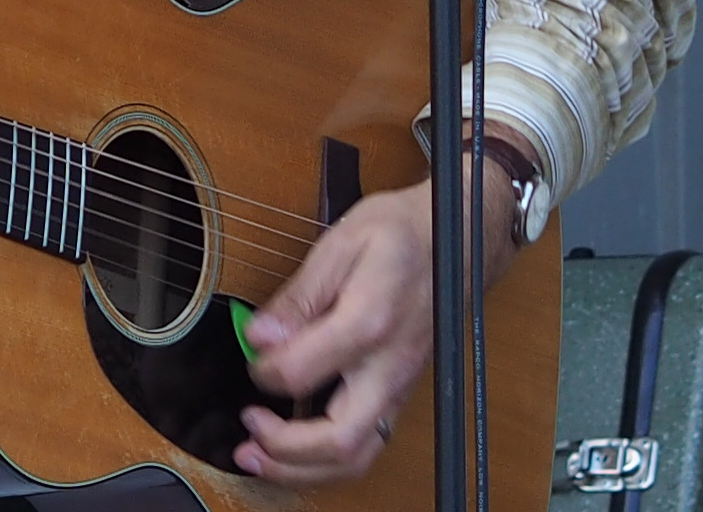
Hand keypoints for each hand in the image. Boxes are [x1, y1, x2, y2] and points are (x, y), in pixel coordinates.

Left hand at [235, 168, 521, 484]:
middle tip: (247, 431)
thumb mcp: (342, 242)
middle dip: (283, 451)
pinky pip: (366, 446)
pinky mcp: (399, 394)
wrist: (455, 239)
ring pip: (356, 457)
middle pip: (339, 440)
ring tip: (259, 456)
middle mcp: (388, 366)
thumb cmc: (399, 234)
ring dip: (302, 469)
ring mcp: (398, 387)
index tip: (253, 350)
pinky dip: (325, 462)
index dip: (264, 370)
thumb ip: (299, 295)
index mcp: (370, 322)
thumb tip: (259, 337)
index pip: (302, 372)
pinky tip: (293, 450)